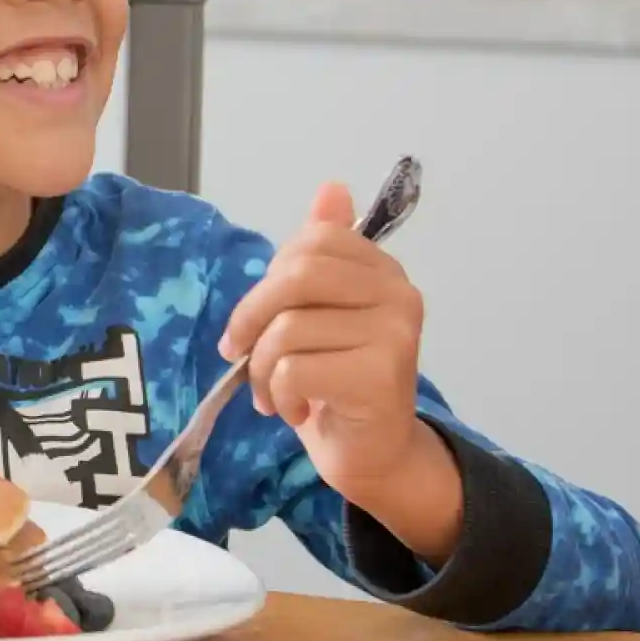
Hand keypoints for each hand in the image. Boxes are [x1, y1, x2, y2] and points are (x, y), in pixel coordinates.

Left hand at [219, 183, 458, 559]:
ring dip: (261, 371)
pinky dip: (279, 396)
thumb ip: (319, 255)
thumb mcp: (317, 312)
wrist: (371, 453)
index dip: (269, 279)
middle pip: (295, 277)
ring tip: (275, 393)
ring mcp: (394, 334)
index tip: (259, 317)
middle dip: (251, 318)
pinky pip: (293, 369)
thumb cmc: (335, 379)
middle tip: (241, 354)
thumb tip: (332, 187)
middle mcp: (398, 294)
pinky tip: (297, 410)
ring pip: (287, 330)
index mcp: (382, 269)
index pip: (311, 241)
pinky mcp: (379, 375)